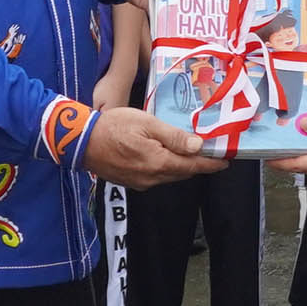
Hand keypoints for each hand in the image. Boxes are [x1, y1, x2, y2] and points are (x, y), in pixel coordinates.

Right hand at [77, 105, 222, 186]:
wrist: (81, 142)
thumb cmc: (113, 126)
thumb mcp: (146, 123)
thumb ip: (173, 136)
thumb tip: (197, 146)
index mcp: (159, 162)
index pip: (193, 165)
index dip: (211, 164)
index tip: (225, 161)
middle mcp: (152, 177)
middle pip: (183, 172)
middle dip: (198, 164)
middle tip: (211, 154)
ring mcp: (141, 182)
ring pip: (170, 176)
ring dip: (182, 166)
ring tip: (190, 154)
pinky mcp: (131, 182)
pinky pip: (156, 177)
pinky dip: (166, 169)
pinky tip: (165, 157)